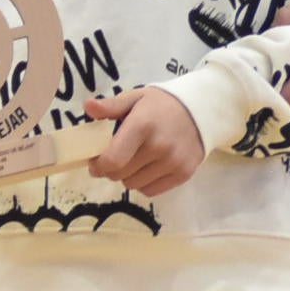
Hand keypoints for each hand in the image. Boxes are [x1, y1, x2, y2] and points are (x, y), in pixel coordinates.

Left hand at [84, 89, 204, 196]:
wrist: (201, 110)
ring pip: (133, 185)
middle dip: (110, 170)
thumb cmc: (162, 104)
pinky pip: (151, 191)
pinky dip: (143, 183)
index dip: (98, 166)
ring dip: (127, 176)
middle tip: (114, 159)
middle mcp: (159, 147)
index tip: (95, 162)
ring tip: (133, 161)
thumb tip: (88, 106)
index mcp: (142, 126)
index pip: (113, 160)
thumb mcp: (135, 99)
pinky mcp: (183, 174)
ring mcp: (173, 162)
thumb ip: (111, 106)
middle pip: (120, 175)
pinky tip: (147, 168)